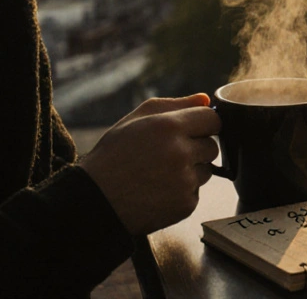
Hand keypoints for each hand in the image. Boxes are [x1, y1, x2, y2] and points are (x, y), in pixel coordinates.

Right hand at [80, 94, 221, 234]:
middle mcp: (181, 153)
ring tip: (160, 174)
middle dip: (196, 148)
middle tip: (168, 155)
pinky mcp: (185, 205)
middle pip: (212, 146)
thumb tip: (206, 100)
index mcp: (169, 127)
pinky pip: (195, 192)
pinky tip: (158, 191)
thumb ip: (174, 105)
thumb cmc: (113, 156)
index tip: (191, 130)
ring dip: (191, 170)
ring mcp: (185, 182)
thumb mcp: (135, 120)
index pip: (212, 120)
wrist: (94, 201)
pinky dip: (182, 192)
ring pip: (206, 170)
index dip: (202, 124)